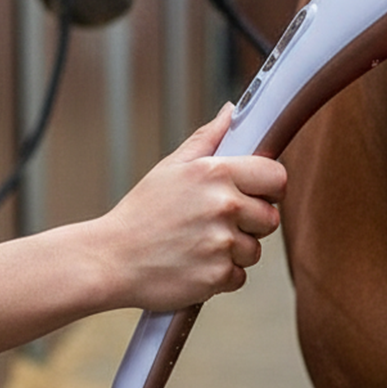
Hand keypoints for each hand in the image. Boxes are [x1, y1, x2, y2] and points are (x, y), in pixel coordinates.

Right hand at [91, 104, 287, 311]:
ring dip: (235, 251)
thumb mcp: (172, 166)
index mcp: (216, 173)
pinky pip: (239, 276)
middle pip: (271, 218)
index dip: (271, 186)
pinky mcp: (216, 276)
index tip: (259, 192)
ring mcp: (221, 243)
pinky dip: (221, 275)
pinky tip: (196, 263)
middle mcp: (223, 206)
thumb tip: (231, 111)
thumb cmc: (141, 213)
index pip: (277, 177)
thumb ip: (208, 138)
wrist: (109, 259)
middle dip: (252, 222)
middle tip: (220, 222)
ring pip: (255, 250)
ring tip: (200, 243)